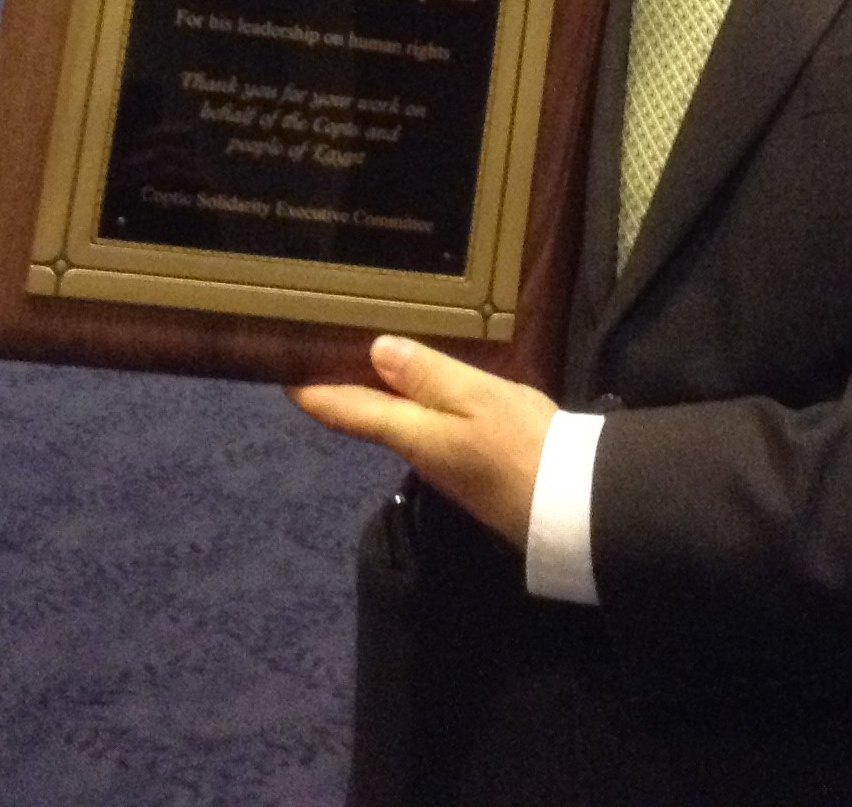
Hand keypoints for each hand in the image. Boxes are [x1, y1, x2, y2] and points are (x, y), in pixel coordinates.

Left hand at [290, 335, 555, 548]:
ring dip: (379, 389)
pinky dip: (414, 400)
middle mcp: (418, 450)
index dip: (311, 391)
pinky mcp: (469, 463)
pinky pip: (428, 424)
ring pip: (399, 418)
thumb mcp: (478, 399)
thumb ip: (428, 375)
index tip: (280, 371)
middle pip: (370, 413)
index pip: (347, 410)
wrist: (571, 505)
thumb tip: (376, 350)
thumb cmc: (523, 447)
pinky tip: (423, 381)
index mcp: (410, 433)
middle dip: (344, 383)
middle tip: (327, 345)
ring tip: (369, 352)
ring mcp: (444, 461)